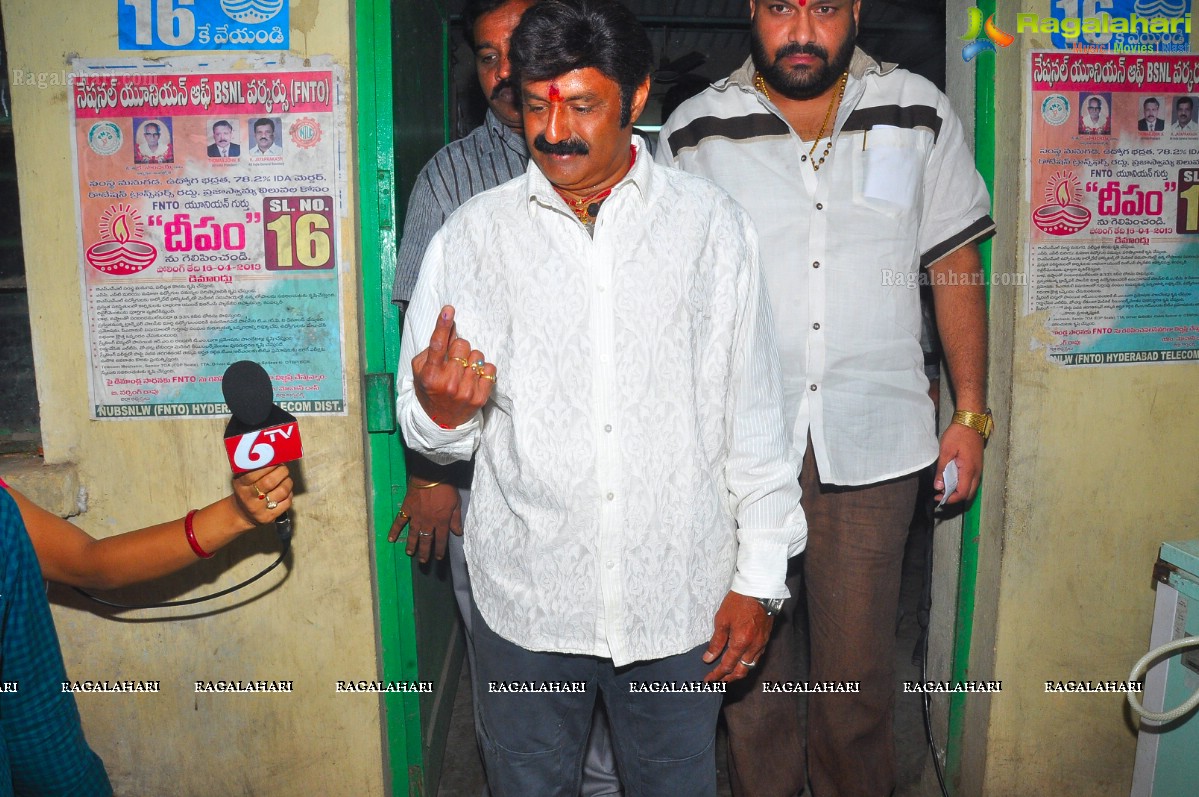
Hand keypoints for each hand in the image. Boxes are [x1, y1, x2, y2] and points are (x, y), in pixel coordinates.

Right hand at [231, 465, 293, 524]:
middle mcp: (248, 498)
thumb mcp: (242, 479)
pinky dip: (290, 494)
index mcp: (241, 486)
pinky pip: (287, 503)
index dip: (268, 465)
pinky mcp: (269, 517)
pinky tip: (286, 491)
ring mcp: (259, 509)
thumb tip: (272, 455)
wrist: (242, 513)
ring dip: (288, 481)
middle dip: (281, 471)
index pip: (253, 474)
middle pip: (270, 482)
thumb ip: (253, 467)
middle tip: (284, 468)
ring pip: (282, 491)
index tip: (276, 459)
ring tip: (286, 478)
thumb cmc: (246, 490)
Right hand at [388, 481, 461, 562]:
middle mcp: (428, 522)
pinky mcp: (407, 509)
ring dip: (412, 545)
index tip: (438, 558)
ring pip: (413, 534)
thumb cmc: (446, 488)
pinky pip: (399, 522)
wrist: (431, 475)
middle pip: (426, 540)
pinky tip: (390, 539)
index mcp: (441, 521)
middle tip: (423, 561)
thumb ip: (456, 519)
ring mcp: (416, 516)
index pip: (441, 539)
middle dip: (425, 551)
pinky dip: (394, 530)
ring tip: (410, 553)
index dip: (439, 549)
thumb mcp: (456, 503)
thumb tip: (458, 533)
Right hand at [411, 305, 496, 428]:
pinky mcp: (480, 397)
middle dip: (460, 348)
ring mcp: (465, 391)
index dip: (443, 325)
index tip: (449, 309)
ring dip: (472, 360)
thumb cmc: (430, 389)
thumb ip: (435, 347)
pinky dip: (484, 370)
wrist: (440, 421)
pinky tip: (475, 378)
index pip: (437, 345)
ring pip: (478, 356)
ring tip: (464, 371)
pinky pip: (491, 369)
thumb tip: (451, 324)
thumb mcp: (422, 369)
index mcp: (431, 375)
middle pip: (463, 345)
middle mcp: (448, 383)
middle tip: (455, 360)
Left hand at [703, 591, 773, 682]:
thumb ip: (716, 642)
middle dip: (729, 678)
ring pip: (750, 666)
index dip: (717, 675)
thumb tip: (708, 658)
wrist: (759, 590)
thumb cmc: (738, 602)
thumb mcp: (722, 620)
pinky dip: (747, 663)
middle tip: (718, 680)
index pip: (727, 666)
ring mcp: (762, 644)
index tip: (708, 680)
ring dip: (739, 671)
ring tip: (728, 673)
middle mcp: (753, 647)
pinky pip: (757, 657)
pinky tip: (741, 660)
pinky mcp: (766, 639)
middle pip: (741, 671)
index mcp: (740, 643)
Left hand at [933, 422, 983, 503]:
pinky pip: (971, 481)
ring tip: (944, 487)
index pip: (962, 493)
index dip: (950, 499)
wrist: (971, 421)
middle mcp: (976, 472)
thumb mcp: (945, 451)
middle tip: (940, 494)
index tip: (937, 497)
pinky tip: (951, 479)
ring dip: (958, 491)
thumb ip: (942, 470)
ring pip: (970, 488)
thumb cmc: (958, 434)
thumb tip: (938, 486)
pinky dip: (962, 484)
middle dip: (954, 497)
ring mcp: (978, 469)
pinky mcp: (977, 465)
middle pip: (968, 494)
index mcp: (969, 470)